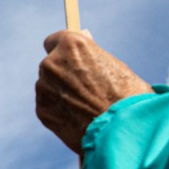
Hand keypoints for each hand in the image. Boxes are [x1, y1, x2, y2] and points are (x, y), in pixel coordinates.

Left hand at [35, 30, 151, 154]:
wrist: (122, 127)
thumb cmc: (126, 94)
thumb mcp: (112, 65)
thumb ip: (90, 56)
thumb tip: (83, 43)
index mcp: (71, 45)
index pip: (55, 41)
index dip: (65, 52)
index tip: (70, 59)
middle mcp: (51, 63)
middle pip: (51, 65)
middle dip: (63, 75)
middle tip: (85, 89)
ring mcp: (44, 87)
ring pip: (49, 87)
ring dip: (61, 94)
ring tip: (85, 107)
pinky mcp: (41, 109)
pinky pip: (48, 106)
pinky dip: (59, 112)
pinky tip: (78, 118)